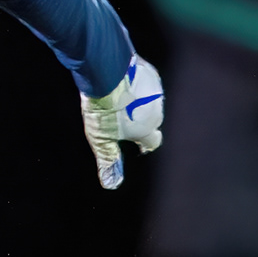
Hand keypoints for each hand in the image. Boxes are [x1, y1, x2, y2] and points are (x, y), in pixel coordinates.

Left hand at [83, 52, 165, 188]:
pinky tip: (125, 84)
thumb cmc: (103, 110)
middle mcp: (156, 112)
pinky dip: (138, 86)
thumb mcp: (101, 140)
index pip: (153, 142)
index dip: (145, 143)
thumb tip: (112, 184)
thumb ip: (109, 161)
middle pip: (152, 121)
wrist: (106, 73)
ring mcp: (155, 91)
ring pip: (151, 102)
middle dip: (142, 122)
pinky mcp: (149, 73)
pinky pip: (147, 83)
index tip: (138, 144)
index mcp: (146, 130)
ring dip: (141, 103)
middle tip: (124, 119)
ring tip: (122, 101)